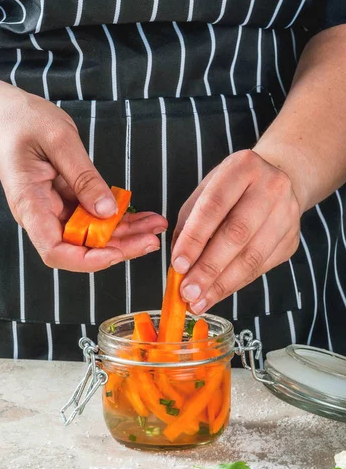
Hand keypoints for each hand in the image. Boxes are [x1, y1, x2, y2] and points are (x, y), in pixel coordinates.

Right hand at [0, 85, 166, 271]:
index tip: (116, 253)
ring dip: (125, 234)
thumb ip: (84, 177)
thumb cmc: (22, 121)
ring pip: (92, 235)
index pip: (55, 250)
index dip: (87, 259)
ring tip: (155, 226)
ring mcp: (55, 210)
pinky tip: (143, 216)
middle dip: (119, 247)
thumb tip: (107, 210)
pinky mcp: (66, 202)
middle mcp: (42, 214)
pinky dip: (119, 218)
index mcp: (30, 204)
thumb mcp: (59, 140)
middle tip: (151, 240)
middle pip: (80, 247)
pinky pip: (94, 217)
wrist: (3, 113)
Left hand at [171, 150, 300, 313]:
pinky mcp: (291, 240)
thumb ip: (190, 225)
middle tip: (187, 291)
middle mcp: (271, 187)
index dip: (194, 239)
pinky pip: (260, 268)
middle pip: (236, 234)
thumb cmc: (233, 190)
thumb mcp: (206, 192)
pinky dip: (235, 284)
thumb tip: (179, 266)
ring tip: (199, 301)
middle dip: (208, 268)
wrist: (281, 181)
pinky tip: (216, 294)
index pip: (214, 206)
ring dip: (221, 284)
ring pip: (251, 257)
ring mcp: (287, 215)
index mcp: (242, 168)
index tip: (178, 265)